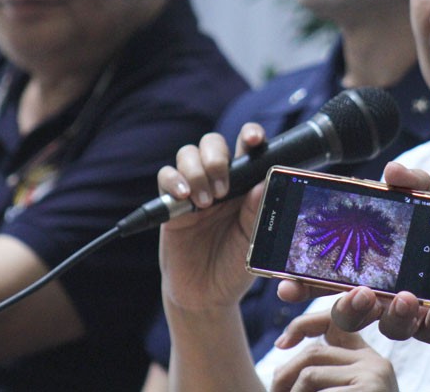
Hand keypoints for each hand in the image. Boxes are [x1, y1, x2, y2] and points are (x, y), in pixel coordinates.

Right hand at [158, 124, 266, 311]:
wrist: (207, 294)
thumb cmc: (235, 264)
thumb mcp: (253, 240)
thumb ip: (257, 212)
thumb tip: (263, 184)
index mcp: (246, 184)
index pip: (248, 149)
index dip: (250, 135)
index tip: (253, 139)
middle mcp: (220, 181)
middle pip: (213, 143)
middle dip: (216, 156)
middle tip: (224, 188)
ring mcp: (194, 189)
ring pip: (188, 154)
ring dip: (196, 171)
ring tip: (207, 201)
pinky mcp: (171, 203)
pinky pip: (165, 176)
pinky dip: (173, 180)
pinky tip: (184, 197)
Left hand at [271, 310, 397, 391]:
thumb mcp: (339, 388)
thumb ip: (321, 370)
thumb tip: (284, 344)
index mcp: (368, 361)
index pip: (336, 322)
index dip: (305, 324)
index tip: (282, 343)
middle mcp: (375, 363)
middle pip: (314, 352)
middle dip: (285, 374)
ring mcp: (373, 375)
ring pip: (310, 373)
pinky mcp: (369, 389)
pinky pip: (317, 391)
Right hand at [283, 161, 429, 343]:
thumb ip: (415, 183)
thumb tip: (391, 168)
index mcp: (375, 264)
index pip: (330, 275)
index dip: (304, 281)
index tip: (285, 282)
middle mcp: (386, 293)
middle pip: (349, 310)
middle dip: (343, 307)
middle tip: (354, 293)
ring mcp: (411, 313)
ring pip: (386, 326)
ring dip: (390, 315)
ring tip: (405, 297)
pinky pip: (429, 333)